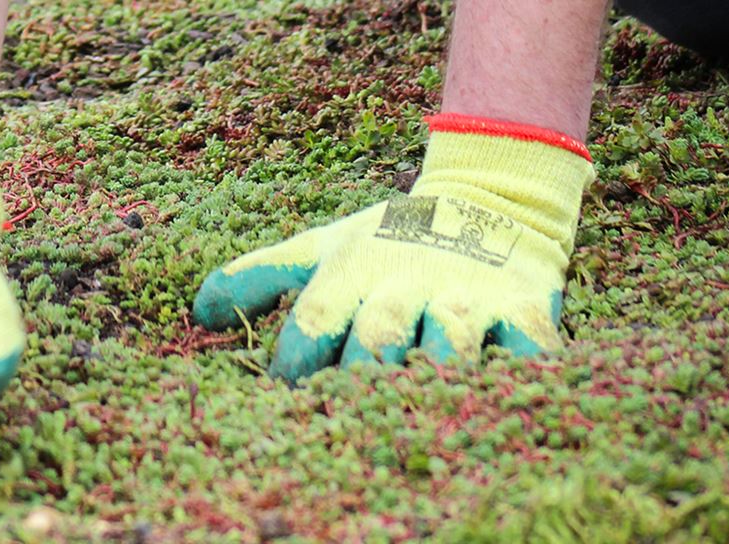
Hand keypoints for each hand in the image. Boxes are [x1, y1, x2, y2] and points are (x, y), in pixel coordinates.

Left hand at [193, 116, 593, 381]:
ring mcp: (468, 299)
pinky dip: (519, 373)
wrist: (492, 196)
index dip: (296, 360)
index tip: (283, 397)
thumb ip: (260, 276)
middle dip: (358, 377)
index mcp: (354, 273)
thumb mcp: (323, 247)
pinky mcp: (526, 308)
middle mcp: (408, 285)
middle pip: (377, 340)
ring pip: (448, 347)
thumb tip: (202, 313)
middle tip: (342, 419)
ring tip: (414, 413)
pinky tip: (498, 399)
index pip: (315, 319)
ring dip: (432, 378)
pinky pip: (527, 349)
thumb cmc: (391, 237)